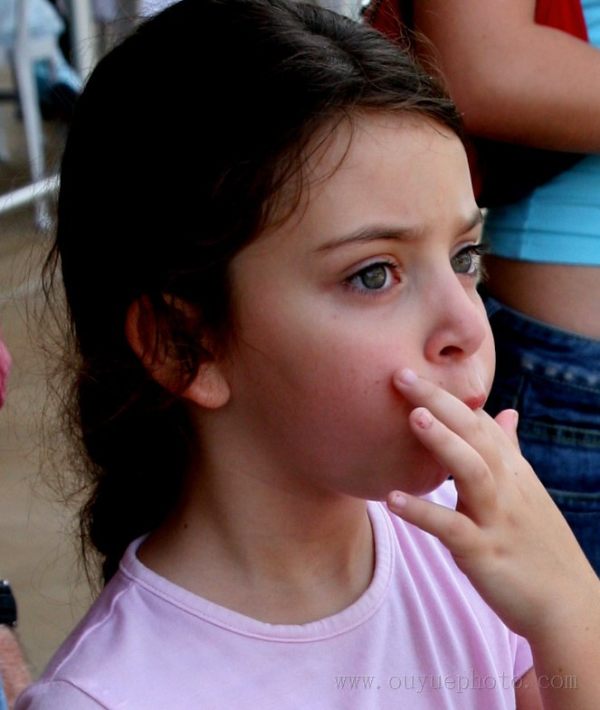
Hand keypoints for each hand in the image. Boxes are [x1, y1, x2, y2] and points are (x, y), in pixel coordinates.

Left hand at [387, 368, 597, 639]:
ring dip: (443, 443)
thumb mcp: (527, 490)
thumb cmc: (539, 543)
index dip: (451, 395)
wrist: (568, 604)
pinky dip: (423, 513)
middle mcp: (507, 485)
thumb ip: (510, 450)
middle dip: (440, 401)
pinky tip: (392, 499)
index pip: (481, 421)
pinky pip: (452, 528)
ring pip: (472, 471)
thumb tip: (507, 413)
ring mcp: (497, 518)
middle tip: (402, 374)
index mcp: (512, 469)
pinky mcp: (485, 552)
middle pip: (475, 433)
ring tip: (413, 417)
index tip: (417, 368)